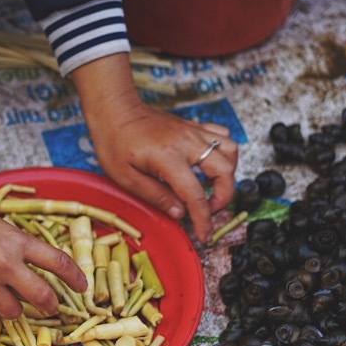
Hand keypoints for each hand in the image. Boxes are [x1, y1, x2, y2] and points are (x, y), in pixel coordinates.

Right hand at [0, 197, 86, 319]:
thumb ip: (15, 247)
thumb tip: (32, 271)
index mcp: (16, 242)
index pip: (58, 263)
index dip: (75, 278)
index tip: (83, 288)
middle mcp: (5, 265)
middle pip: (42, 297)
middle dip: (50, 307)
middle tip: (49, 309)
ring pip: (12, 312)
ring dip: (8, 307)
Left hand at [71, 54, 238, 242]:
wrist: (115, 111)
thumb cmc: (115, 142)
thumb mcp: (126, 178)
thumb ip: (156, 196)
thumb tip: (180, 214)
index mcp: (169, 158)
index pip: (196, 195)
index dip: (203, 219)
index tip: (204, 235)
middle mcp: (187, 142)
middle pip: (225, 171)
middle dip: (223, 197)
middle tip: (208, 211)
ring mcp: (193, 131)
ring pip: (230, 150)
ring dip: (228, 173)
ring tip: (212, 188)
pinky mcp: (194, 126)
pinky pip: (222, 136)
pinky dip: (224, 152)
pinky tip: (210, 165)